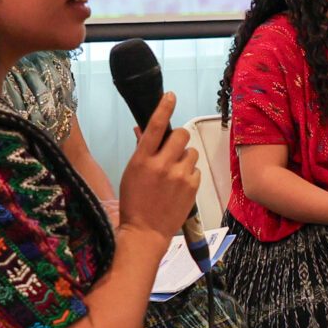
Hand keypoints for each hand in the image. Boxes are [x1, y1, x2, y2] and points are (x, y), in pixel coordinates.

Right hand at [115, 93, 198, 242]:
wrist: (145, 232)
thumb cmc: (134, 202)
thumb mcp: (131, 173)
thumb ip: (141, 150)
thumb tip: (143, 130)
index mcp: (142, 159)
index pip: (156, 125)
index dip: (164, 107)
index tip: (171, 95)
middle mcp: (162, 164)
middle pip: (181, 135)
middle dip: (179, 139)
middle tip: (173, 150)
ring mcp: (179, 176)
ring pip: (192, 152)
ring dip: (185, 158)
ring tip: (175, 174)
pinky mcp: (192, 187)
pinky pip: (196, 170)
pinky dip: (190, 175)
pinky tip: (180, 187)